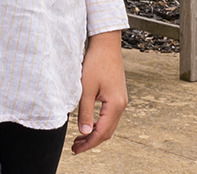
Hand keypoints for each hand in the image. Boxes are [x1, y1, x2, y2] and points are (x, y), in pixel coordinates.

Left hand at [73, 31, 126, 153]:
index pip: (102, 132)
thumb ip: (84, 111)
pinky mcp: (117, 96)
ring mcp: (121, 100)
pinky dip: (99, 124)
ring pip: (109, 125)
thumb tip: (83, 132)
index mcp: (115, 105)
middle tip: (75, 148)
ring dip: (95, 133)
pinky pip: (109, 116)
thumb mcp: (86, 88)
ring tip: (79, 139)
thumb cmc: (95, 63)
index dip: (89, 144)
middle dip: (91, 142)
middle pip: (107, 132)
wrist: (106, 45)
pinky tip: (88, 124)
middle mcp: (122, 105)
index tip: (76, 150)